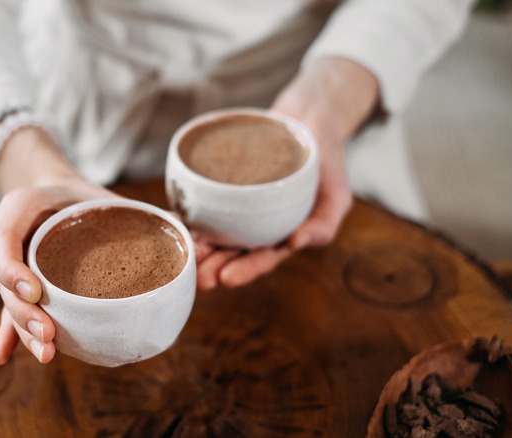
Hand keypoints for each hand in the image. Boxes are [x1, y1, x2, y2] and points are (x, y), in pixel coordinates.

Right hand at [0, 126, 116, 363]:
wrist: (53, 192)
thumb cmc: (78, 193)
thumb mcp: (97, 191)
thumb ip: (129, 208)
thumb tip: (179, 225)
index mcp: (20, 206)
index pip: (4, 238)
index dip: (14, 269)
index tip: (36, 292)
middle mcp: (8, 238)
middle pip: (4, 281)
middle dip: (25, 312)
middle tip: (49, 334)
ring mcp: (10, 264)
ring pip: (9, 301)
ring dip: (23, 331)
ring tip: (46, 353)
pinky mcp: (17, 285)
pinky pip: (10, 310)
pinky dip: (8, 335)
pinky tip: (3, 358)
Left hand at [196, 57, 379, 290]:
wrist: (308, 121)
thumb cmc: (326, 163)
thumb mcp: (336, 196)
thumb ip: (323, 224)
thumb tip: (296, 243)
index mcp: (280, 237)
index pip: (262, 259)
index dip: (245, 270)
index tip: (227, 278)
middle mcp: (254, 227)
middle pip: (231, 252)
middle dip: (213, 267)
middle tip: (199, 278)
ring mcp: (236, 208)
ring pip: (212, 232)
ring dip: (197, 246)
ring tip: (184, 254)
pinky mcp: (220, 186)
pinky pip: (201, 203)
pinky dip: (188, 214)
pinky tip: (175, 220)